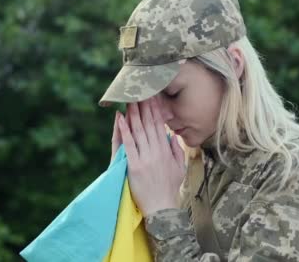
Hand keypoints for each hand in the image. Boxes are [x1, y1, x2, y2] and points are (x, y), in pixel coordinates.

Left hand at [110, 97, 185, 215]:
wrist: (162, 208)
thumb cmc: (169, 189)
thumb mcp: (179, 168)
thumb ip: (176, 151)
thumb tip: (171, 136)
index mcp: (166, 151)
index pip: (159, 125)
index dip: (154, 109)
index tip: (151, 96)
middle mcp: (156, 152)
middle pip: (149, 124)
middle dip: (144, 106)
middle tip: (139, 90)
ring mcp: (145, 158)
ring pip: (138, 131)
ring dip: (133, 114)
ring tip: (129, 100)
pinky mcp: (135, 166)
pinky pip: (129, 145)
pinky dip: (124, 131)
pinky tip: (120, 119)